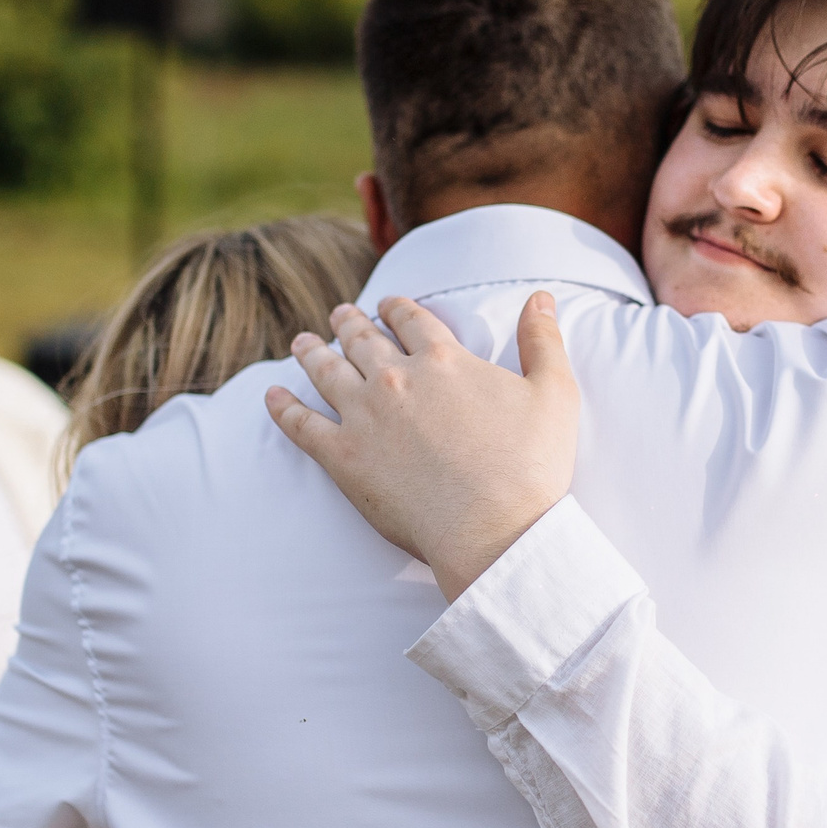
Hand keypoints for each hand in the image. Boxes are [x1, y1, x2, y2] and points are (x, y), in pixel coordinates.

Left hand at [263, 292, 577, 600]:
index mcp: (444, 358)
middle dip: (350, 323)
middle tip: (340, 316)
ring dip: (312, 352)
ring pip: (326, 371)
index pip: (411, 318)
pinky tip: (271, 396)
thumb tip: (541, 296)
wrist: (494, 531)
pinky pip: (300, 424)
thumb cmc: (532, 468)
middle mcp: (396, 378)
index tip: (387, 303)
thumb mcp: (555, 394)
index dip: (397, 307)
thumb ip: (545, 340)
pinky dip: (282, 408)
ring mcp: (364, 416)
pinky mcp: (341, 457)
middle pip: (362, 338)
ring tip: (302, 343)